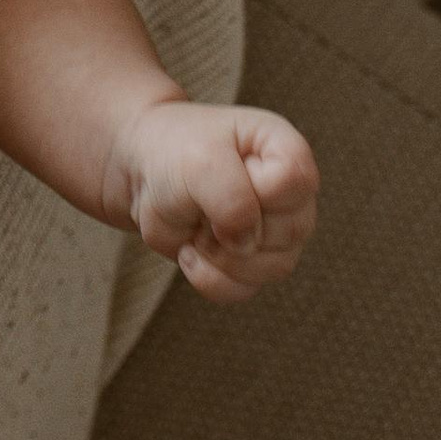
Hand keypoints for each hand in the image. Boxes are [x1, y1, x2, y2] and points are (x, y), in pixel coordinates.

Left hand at [105, 95, 318, 302]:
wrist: (145, 174)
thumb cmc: (178, 155)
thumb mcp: (200, 163)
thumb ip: (232, 199)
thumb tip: (246, 246)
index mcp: (287, 151)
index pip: (294, 180)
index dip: (257, 188)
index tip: (223, 174)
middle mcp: (293, 195)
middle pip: (290, 230)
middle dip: (234, 225)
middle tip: (202, 202)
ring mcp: (279, 234)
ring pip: (274, 267)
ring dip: (222, 255)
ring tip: (198, 225)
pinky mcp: (255, 265)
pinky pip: (244, 289)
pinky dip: (209, 276)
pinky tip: (191, 251)